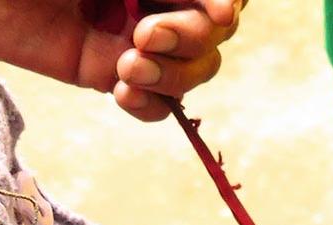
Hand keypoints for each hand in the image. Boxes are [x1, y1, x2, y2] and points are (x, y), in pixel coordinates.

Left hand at [0, 0, 239, 121]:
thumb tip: (228, 6)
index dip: (227, 6)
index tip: (215, 12)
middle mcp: (153, 1)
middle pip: (214, 37)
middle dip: (192, 40)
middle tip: (146, 36)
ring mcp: (133, 41)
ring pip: (193, 73)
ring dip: (173, 76)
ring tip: (127, 68)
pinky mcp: (104, 74)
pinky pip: (156, 106)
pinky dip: (150, 105)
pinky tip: (122, 92)